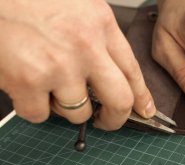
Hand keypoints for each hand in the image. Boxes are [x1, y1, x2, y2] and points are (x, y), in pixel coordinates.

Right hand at [0, 0, 155, 129]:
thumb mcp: (77, 8)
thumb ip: (96, 38)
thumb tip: (109, 74)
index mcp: (100, 23)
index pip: (133, 70)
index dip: (142, 96)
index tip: (145, 111)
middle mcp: (86, 45)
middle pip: (120, 100)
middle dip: (116, 120)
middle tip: (107, 121)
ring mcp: (59, 65)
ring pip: (78, 113)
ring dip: (65, 107)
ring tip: (49, 86)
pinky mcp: (29, 81)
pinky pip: (40, 115)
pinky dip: (35, 108)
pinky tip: (27, 87)